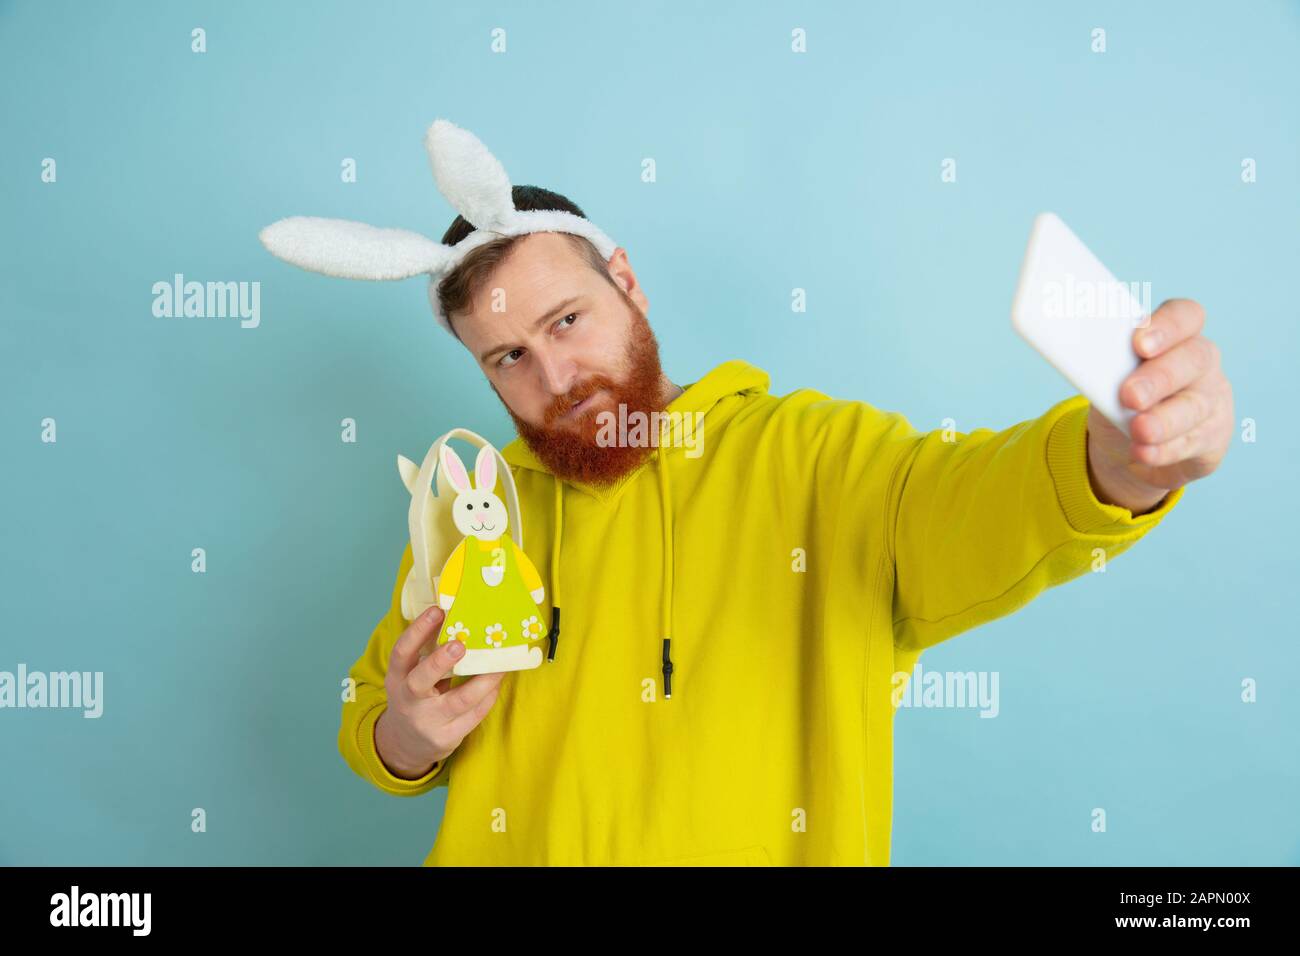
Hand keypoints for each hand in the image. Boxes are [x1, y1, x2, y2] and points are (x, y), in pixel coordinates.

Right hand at [374, 605, 505, 778]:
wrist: (404, 746)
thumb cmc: (414, 698)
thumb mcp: (409, 677)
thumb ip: (426, 654)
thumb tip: (458, 618)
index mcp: (396, 678)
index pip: (402, 652)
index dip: (418, 630)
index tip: (437, 610)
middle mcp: (408, 700)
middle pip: (420, 680)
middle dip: (440, 661)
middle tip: (460, 644)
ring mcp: (427, 722)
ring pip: (458, 701)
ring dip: (482, 681)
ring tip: (499, 665)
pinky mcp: (446, 738)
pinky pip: (473, 716)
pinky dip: (488, 697)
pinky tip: (497, 683)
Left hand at [1086, 298, 1233, 513]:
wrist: (1129, 444)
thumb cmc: (1118, 395)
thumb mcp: (1106, 378)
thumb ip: (1103, 366)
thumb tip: (1078, 360)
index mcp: (1176, 335)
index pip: (1185, 315)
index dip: (1167, 325)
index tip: (1138, 343)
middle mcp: (1200, 363)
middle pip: (1193, 360)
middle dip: (1159, 377)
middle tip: (1130, 395)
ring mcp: (1211, 399)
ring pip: (1195, 406)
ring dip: (1164, 420)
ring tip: (1139, 431)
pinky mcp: (1212, 437)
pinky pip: (1192, 443)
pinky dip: (1164, 450)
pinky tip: (1144, 453)